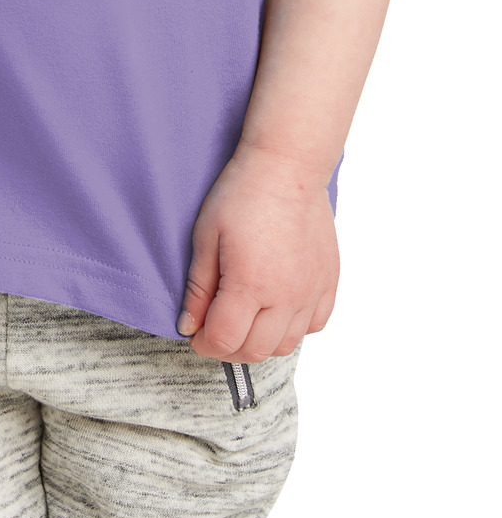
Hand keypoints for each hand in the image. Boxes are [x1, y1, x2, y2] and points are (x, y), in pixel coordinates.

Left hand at [176, 141, 339, 362]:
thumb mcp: (206, 236)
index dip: (204, 343)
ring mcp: (311, 292)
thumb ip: (199, 287)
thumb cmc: (242, 194)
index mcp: (251, 285)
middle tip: (214, 330)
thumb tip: (189, 325)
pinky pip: (315, 325)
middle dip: (229, 348)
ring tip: (244, 321)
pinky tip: (277, 310)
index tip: (195, 334)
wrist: (286, 167)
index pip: (225, 340)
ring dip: (261, 342)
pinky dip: (294, 328)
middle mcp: (286, 296)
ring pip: (287, 344)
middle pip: (256, 350)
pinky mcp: (329, 282)